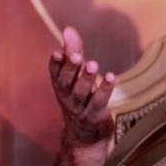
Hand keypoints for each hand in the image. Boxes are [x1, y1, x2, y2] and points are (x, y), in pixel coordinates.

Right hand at [49, 26, 115, 147]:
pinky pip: (99, 101)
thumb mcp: (75, 76)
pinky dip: (105, 89)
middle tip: (77, 56)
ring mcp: (81, 108)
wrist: (84, 136)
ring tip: (92, 64)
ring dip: (86, 78)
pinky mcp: (96, 115)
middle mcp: (67, 97)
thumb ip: (73, 52)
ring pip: (81, 93)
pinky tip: (111, 76)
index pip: (55, 73)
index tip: (58, 52)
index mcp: (60, 86)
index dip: (56, 63)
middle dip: (71, 68)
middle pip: (66, 83)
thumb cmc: (80, 98)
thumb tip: (69, 29)